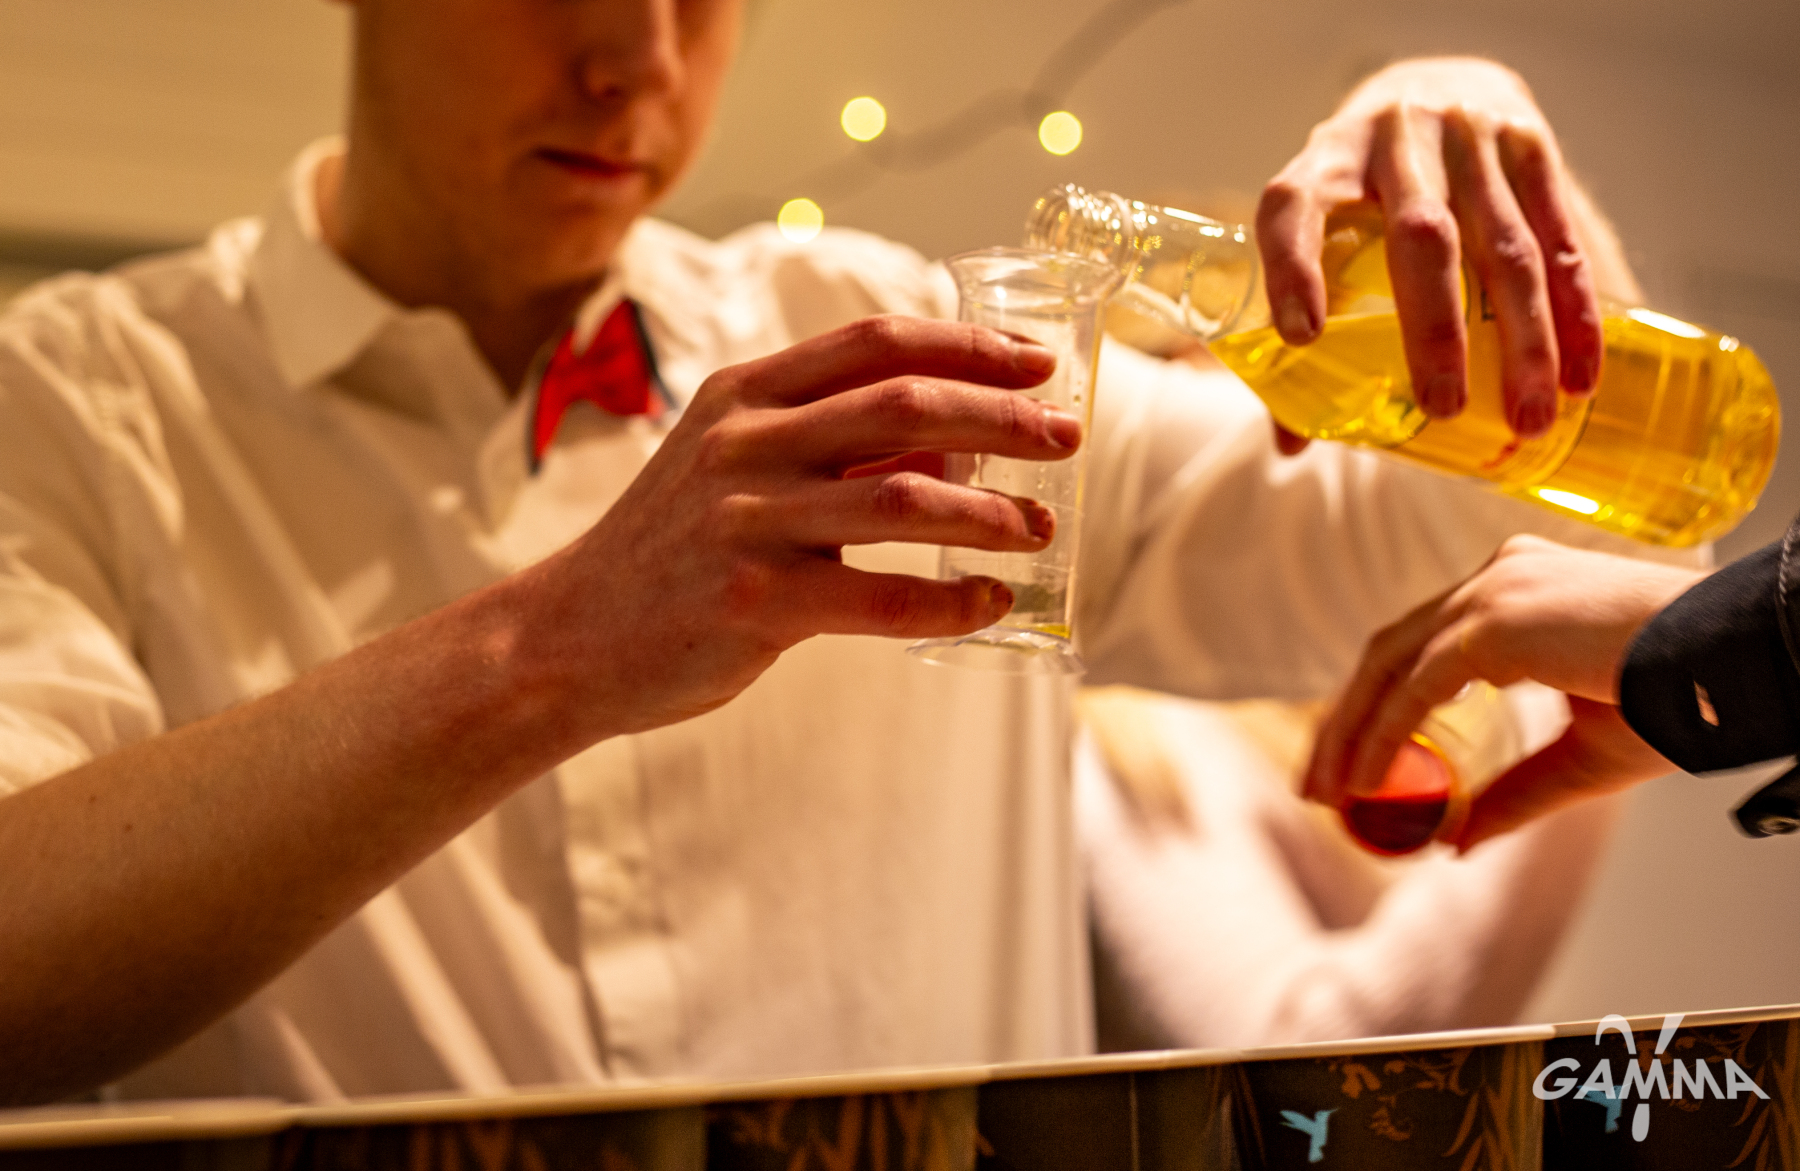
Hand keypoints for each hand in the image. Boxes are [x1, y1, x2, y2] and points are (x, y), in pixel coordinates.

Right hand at [522, 315, 1075, 737]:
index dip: (969, 344)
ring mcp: (747, 522)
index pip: (876, 342)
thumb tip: (956, 446)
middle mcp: (744, 443)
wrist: (568, 637)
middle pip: (905, 405)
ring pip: (906, 499)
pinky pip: (883, 597)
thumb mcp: (732, 466)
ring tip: (1039, 529)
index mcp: (743, 394)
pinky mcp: (755, 604)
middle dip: (1004, 417)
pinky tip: (988, 602)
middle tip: (1066, 437)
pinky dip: (950, 599)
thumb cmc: (671, 551)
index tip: (1037, 360)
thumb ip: (831, 445)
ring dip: (991, 514)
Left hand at [1258, 57, 1604, 447]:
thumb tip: (1294, 444)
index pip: (1294, 210)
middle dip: (1434, 329)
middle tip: (1443, 406)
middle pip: (1421, 237)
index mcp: (1324, 163)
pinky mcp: (1531, 142)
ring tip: (1530, 416)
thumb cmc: (1361, 191)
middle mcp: (1394, 140)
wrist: (1438, 84)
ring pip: (1504, 246)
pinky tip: (1580, 372)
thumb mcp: (1321, 228)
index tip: (1303, 337)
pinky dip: (1573, 312)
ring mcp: (1469, 137)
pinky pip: (1561, 236)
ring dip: (1523, 339)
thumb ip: (1302, 327)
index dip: (1293, 270)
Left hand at [1302, 535, 1705, 843]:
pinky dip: (1383, 736)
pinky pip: (1414, 687)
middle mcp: (1495, 578)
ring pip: (1387, 664)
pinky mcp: (1493, 620)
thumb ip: (1511, 793)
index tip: (1350, 767)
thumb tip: (1453, 844)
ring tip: (1329, 794)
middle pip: (1387, 652)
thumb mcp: (1579, 759)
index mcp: (1516, 591)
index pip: (1420, 646)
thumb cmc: (1684, 700)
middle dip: (1343, 722)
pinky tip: (1367, 784)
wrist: (1738, 664)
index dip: (1375, 706)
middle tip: (1316, 786)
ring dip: (1349, 733)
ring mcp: (1491, 591)